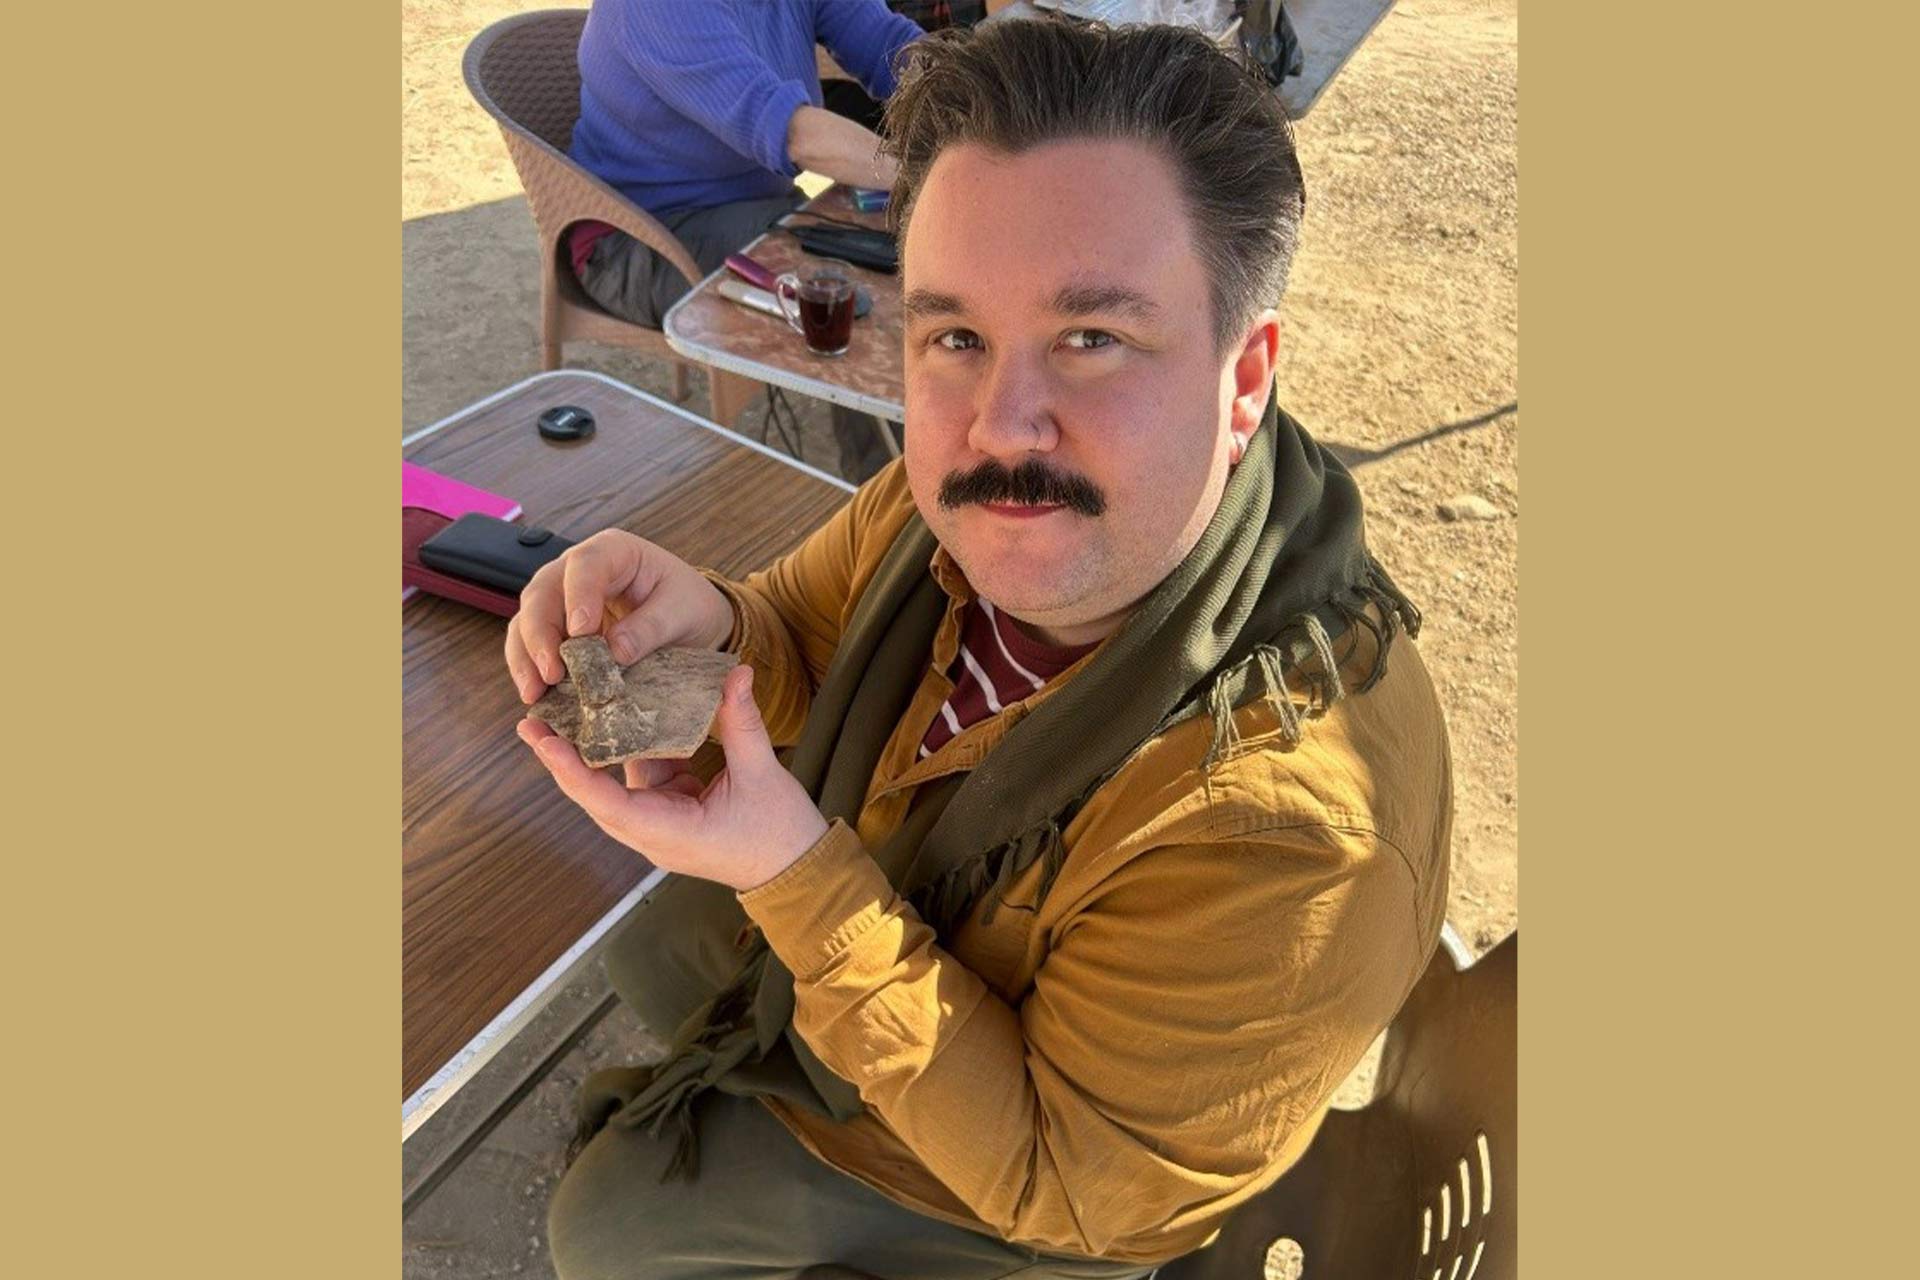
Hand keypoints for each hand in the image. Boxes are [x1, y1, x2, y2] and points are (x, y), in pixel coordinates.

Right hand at [505, 529, 735, 704]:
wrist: (688, 619)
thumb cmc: (686, 603)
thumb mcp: (683, 610)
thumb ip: (651, 627)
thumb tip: (614, 652)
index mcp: (614, 552)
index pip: (586, 564)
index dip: (578, 596)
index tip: (581, 631)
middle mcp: (577, 570)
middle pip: (543, 592)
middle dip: (541, 633)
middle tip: (551, 672)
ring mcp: (562, 598)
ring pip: (527, 619)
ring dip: (526, 656)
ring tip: (534, 692)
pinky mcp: (557, 629)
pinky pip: (530, 644)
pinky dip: (529, 669)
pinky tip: (535, 695)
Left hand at [516, 665, 828, 892]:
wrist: (799, 870)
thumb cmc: (780, 833)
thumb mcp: (762, 773)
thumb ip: (742, 722)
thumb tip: (735, 672)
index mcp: (669, 833)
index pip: (606, 801)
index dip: (570, 770)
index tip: (542, 741)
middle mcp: (653, 834)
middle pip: (596, 796)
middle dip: (565, 759)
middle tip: (533, 722)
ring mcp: (660, 827)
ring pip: (616, 787)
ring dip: (597, 753)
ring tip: (570, 712)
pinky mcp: (670, 816)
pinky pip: (641, 781)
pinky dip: (633, 752)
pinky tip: (623, 719)